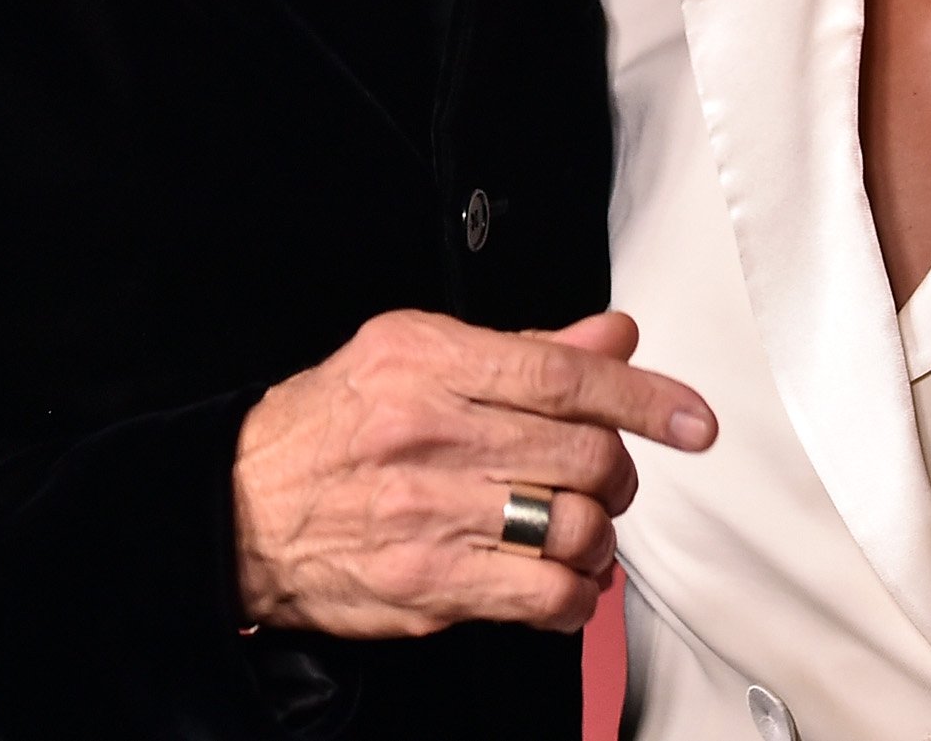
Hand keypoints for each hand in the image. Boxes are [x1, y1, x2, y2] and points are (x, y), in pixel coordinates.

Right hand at [232, 308, 714, 637]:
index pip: (564, 376)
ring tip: (580, 527)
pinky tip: (565, 579)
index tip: (691, 418)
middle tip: (606, 477)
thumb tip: (611, 337)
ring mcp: (430, 512)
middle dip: (616, 471)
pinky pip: (542, 594)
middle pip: (581, 454)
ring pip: (572, 525)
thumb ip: (520, 350)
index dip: (644, 397)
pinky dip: (576, 593)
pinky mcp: (430, 582)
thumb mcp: (410, 355)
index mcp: (430, 363)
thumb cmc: (327, 428)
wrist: (239, 509)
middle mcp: (431, 433)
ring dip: (598, 534)